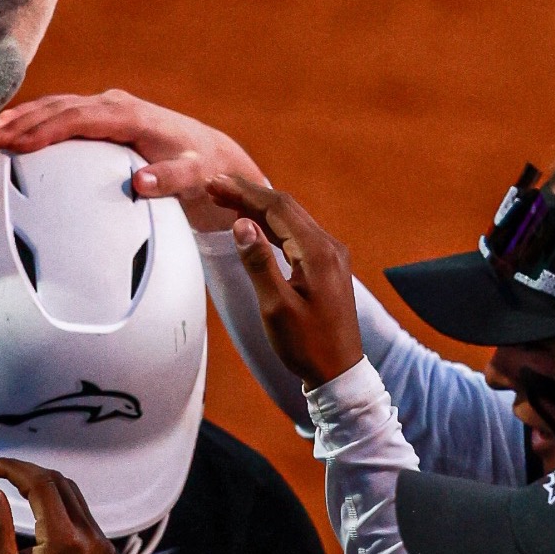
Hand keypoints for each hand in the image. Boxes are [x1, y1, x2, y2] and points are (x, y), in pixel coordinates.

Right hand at [0, 90, 265, 231]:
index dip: (45, 129)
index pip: (79, 117)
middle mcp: (115, 105)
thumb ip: (170, 181)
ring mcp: (107, 108)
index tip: (16, 144)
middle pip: (59, 108)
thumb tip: (140, 184)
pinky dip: (34, 121)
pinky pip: (62, 115)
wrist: (212, 157)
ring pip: (56, 107)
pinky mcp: (102, 118)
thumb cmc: (202, 171)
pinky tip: (10, 132)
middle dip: (22, 121)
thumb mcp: (194, 178)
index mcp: (130, 115)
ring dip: (21, 118)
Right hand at [0, 456, 115, 553]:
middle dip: (26, 470)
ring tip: (14, 484)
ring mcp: (101, 540)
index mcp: (64, 541)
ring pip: (72, 493)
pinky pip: (81, 511)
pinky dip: (57, 501)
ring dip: (43, 483)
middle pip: (58, 482)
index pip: (40, 485)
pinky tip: (38, 507)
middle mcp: (89, 535)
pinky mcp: (105, 546)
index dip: (13, 468)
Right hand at [207, 175, 362, 388]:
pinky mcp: (327, 266)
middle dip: (249, 193)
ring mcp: (331, 255)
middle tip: (215, 185)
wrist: (338, 371)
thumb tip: (241, 224)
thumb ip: (258, 263)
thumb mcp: (276, 307)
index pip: (278, 209)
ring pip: (291, 219)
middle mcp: (329, 247)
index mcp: (317, 253)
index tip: (215, 183)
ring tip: (227, 199)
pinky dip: (271, 224)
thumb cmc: (307, 345)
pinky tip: (254, 224)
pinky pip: (296, 233)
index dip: (244, 193)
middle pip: (286, 207)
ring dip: (259, 207)